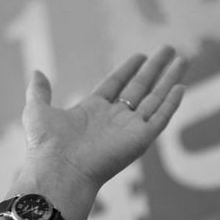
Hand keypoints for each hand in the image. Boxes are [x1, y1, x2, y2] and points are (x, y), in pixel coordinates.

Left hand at [22, 46, 186, 190]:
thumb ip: (40, 91)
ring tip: (183, 58)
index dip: (129, 69)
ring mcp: (129, 129)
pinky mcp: (141, 139)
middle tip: (169, 49)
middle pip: (141, 87)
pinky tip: (181, 87)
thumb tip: (37, 72)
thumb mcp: (37, 110)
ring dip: (170, 78)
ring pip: (156, 98)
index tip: (141, 55)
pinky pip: (161, 118)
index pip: (117, 84)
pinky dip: (171, 103)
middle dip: (156, 68)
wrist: (59, 170)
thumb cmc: (46, 145)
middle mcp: (115, 119)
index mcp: (94, 111)